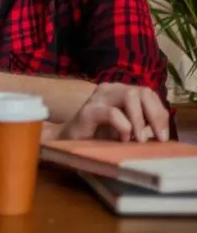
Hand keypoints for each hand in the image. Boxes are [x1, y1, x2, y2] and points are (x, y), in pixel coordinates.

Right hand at [54, 82, 170, 142]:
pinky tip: (122, 139)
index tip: (163, 136)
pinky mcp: (88, 111)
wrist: (68, 142)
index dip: (160, 114)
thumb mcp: (127, 128)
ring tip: (139, 140)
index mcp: (121, 92)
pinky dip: (123, 127)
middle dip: (155, 115)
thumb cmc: (99, 136)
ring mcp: (98, 98)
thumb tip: (163, 132)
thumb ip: (142, 123)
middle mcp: (110, 89)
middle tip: (158, 138)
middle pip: (143, 91)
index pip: (149, 94)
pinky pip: (112, 113)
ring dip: (139, 120)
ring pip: (130, 95)